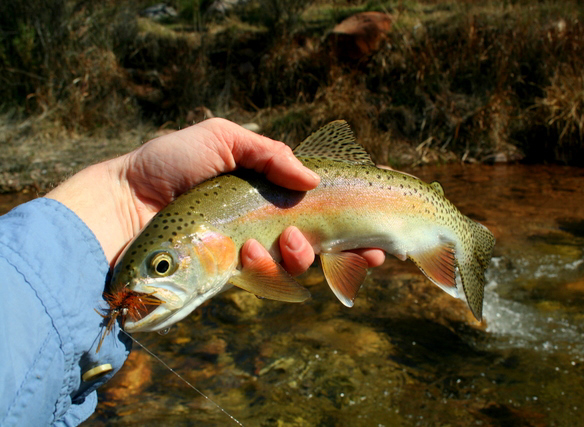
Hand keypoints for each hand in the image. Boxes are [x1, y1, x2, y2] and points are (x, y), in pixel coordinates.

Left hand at [47, 118, 383, 274]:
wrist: (125, 204)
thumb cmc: (170, 164)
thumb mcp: (222, 138)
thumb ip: (271, 153)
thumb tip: (312, 179)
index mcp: (270, 192)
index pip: (324, 209)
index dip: (357, 225)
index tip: (381, 237)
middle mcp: (269, 224)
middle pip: (326, 247)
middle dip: (350, 253)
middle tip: (357, 250)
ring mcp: (253, 254)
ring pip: (301, 269)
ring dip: (304, 258)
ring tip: (287, 241)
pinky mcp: (234, 277)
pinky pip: (270, 284)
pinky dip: (271, 269)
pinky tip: (251, 252)